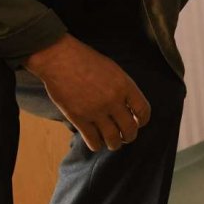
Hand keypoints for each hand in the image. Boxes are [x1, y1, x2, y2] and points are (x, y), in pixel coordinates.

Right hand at [25, 34, 150, 151]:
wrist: (60, 58)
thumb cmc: (86, 60)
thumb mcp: (113, 70)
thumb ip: (123, 88)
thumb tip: (129, 107)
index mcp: (125, 85)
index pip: (143, 111)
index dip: (143, 120)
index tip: (139, 123)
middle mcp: (113, 100)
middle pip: (130, 129)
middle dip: (130, 136)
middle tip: (126, 137)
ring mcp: (96, 111)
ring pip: (113, 139)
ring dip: (114, 144)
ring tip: (112, 142)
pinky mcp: (79, 118)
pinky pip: (93, 140)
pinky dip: (97, 144)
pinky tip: (96, 142)